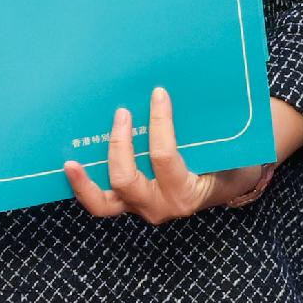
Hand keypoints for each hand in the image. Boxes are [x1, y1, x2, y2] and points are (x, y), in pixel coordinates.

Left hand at [66, 86, 277, 221]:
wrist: (230, 184)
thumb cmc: (230, 161)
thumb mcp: (229, 149)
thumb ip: (209, 132)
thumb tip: (178, 95)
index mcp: (186, 192)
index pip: (164, 157)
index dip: (160, 124)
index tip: (158, 94)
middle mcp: (160, 206)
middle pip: (127, 180)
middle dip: (119, 146)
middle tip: (121, 113)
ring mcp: (141, 208)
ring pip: (104, 203)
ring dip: (86, 182)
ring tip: (71, 162)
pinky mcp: (129, 205)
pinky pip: (102, 202)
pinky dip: (85, 187)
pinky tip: (72, 168)